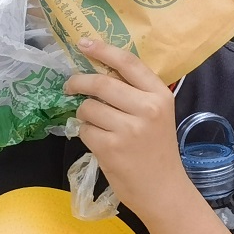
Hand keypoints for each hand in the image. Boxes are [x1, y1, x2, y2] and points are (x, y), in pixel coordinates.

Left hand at [64, 38, 187, 217]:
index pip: (127, 62)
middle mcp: (146, 109)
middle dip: (78, 82)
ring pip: (88, 107)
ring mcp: (128, 129)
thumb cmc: (156, 149)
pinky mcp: (111, 148)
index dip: (102, 50)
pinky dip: (85, 133)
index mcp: (159, 95)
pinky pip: (84, 129)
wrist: (163, 189)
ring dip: (83, 114)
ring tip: (94, 123)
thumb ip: (134, 92)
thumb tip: (98, 68)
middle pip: (101, 82)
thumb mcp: (157, 114)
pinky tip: (98, 141)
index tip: (83, 43)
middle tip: (70, 86)